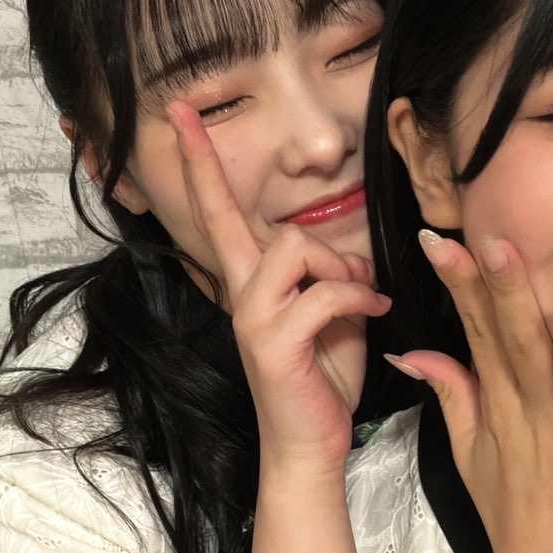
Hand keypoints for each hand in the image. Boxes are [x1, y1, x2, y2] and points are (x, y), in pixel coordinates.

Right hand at [170, 103, 388, 469]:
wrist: (310, 444)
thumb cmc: (321, 377)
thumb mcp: (331, 313)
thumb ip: (329, 274)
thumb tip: (349, 255)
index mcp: (249, 281)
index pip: (215, 210)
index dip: (197, 160)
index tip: (179, 108)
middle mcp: (239, 293)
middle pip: (251, 223)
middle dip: (321, 245)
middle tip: (358, 279)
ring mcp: (250, 317)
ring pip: (292, 247)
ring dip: (340, 269)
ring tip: (362, 298)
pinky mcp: (271, 342)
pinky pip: (323, 291)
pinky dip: (358, 296)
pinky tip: (373, 312)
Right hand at [390, 231, 552, 552]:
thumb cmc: (513, 514)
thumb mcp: (469, 452)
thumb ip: (450, 392)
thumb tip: (412, 349)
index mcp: (504, 404)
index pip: (479, 333)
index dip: (462, 285)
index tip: (443, 240)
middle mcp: (540, 413)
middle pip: (522, 344)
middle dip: (509, 292)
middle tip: (497, 242)